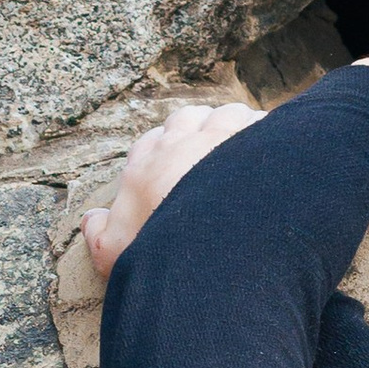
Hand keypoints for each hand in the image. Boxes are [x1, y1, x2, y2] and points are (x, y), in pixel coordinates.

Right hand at [82, 99, 259, 276]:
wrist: (210, 247)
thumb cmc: (161, 252)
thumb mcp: (114, 252)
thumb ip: (99, 233)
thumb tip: (91, 218)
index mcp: (145, 164)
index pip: (150, 143)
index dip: (162, 154)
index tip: (175, 171)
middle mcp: (178, 142)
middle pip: (186, 121)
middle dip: (198, 133)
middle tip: (214, 158)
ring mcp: (219, 136)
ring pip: (226, 115)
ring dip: (235, 130)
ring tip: (249, 155)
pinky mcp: (258, 139)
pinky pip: (264, 124)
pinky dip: (269, 136)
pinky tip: (277, 157)